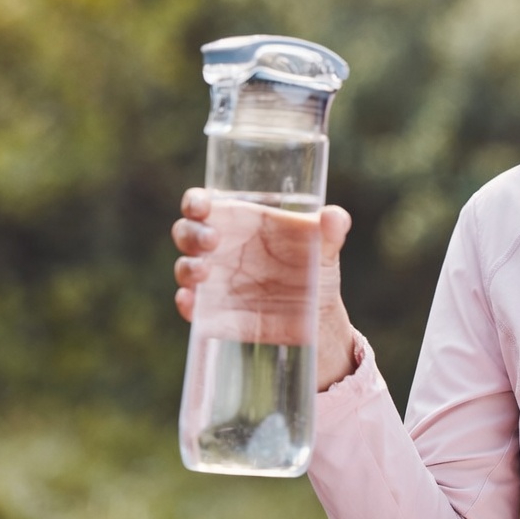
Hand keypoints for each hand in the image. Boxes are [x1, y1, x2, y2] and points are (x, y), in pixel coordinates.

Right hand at [172, 188, 357, 390]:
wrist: (317, 316)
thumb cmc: (315, 268)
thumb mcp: (326, 247)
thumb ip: (333, 229)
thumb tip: (335, 217)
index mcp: (239, 221)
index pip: (203, 204)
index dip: (195, 202)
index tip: (202, 206)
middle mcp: (220, 248)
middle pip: (186, 232)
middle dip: (191, 234)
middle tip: (213, 241)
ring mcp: (214, 281)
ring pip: (185, 268)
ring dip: (187, 268)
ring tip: (205, 272)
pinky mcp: (215, 312)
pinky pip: (191, 307)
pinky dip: (187, 304)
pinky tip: (192, 303)